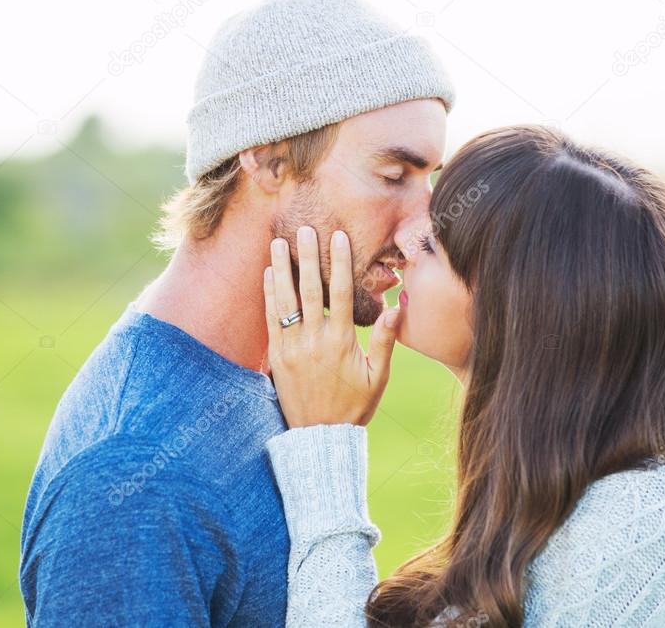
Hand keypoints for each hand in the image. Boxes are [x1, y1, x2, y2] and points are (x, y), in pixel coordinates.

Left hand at [263, 226, 400, 427]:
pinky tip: (269, 274)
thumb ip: (385, 341)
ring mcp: (292, 347)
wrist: (319, 436)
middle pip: (308, 289)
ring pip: (284, 300)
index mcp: (341, 341)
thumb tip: (395, 309)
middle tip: (304, 228)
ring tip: (278, 242)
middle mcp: (314, 340)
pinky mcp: (277, 356)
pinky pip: (271, 319)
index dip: (339, 263)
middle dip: (306, 256)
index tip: (337, 237)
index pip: (341, 293)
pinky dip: (269, 294)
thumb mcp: (378, 377)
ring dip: (281, 269)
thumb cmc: (354, 406)